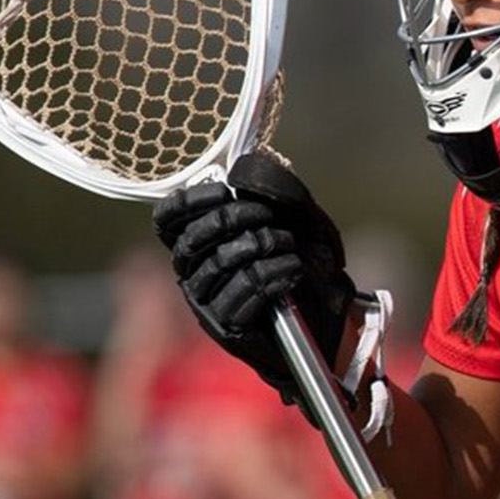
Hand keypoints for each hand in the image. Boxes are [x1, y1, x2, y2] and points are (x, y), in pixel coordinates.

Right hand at [152, 151, 355, 404]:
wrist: (332, 318)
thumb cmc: (306, 263)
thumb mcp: (297, 217)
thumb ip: (273, 189)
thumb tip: (241, 170)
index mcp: (198, 245)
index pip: (167, 220)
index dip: (190, 200)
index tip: (226, 190)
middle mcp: (193, 274)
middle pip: (192, 239)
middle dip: (234, 218)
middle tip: (270, 217)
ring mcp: (207, 303)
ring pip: (220, 264)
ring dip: (261, 246)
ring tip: (289, 246)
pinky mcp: (227, 328)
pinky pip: (241, 293)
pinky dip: (272, 274)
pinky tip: (293, 270)